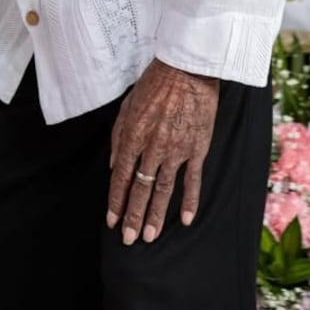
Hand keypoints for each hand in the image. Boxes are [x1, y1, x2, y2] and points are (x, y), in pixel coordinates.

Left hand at [106, 60, 218, 245]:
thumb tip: (114, 165)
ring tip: (151, 236)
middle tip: (129, 239)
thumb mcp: (127, 106)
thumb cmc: (155, 84)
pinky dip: (190, 201)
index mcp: (133, 136)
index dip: (115, 201)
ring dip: (156, 215)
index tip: (111, 220)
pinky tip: (186, 220)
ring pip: (164, 190)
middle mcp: (153, 147)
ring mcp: (176, 150)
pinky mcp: (197, 149)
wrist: (187, 70)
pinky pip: (193, 181)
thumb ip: (119, 137)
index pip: (121, 176)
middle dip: (133, 216)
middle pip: (141, 189)